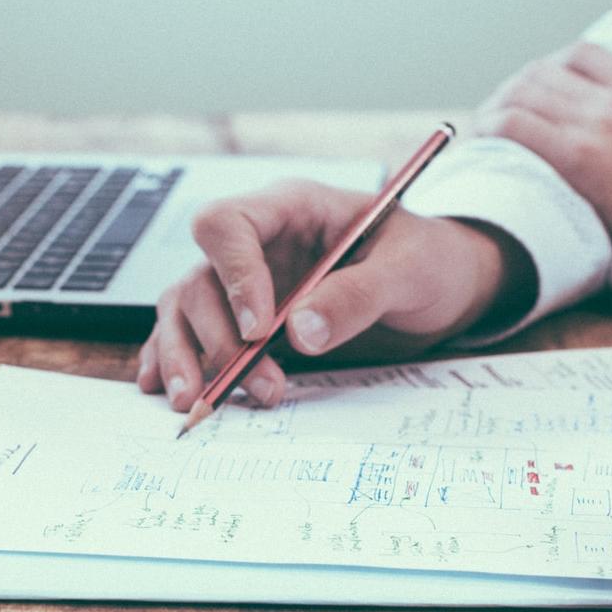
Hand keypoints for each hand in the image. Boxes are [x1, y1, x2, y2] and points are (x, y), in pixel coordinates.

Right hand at [138, 181, 530, 409]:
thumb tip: (299, 332)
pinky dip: (176, 360)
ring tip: (197, 402)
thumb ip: (357, 296)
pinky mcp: (247, 319)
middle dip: (219, 337)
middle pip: (200, 278)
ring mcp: (247, 282)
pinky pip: (193, 333)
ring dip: (188, 356)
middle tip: (259, 384)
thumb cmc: (429, 261)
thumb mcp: (409, 271)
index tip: (259, 329)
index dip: (233, 276)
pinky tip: (166, 389)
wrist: (445, 286)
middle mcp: (259, 243)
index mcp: (292, 208)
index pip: (228, 225)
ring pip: (186, 309)